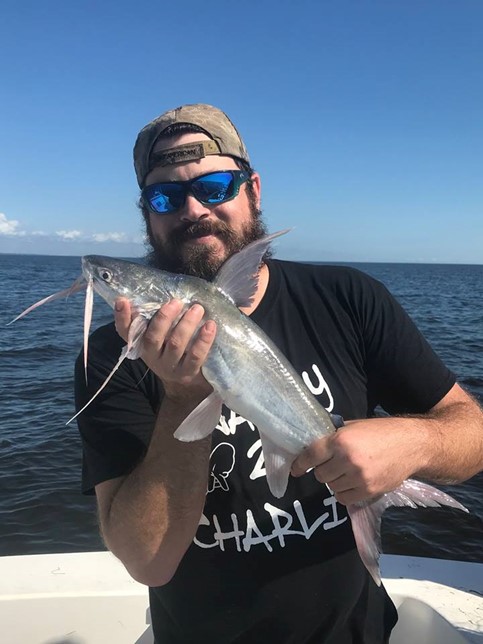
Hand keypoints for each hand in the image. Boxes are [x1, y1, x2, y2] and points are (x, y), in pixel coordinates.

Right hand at [114, 298, 215, 400]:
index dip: (122, 317)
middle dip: (164, 318)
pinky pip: (195, 356)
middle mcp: (152, 356)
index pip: (125, 331)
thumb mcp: (159, 335)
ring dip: (186, 325)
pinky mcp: (188, 372)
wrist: (186, 381)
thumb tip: (139, 295)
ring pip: (176, 344)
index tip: (122, 300)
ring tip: (197, 308)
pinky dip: (204, 340)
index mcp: (141, 344)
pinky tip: (210, 326)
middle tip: (176, 301)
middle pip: (153, 337)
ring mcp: (170, 366)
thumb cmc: (172, 348)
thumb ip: (152, 317)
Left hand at [291, 418, 426, 504]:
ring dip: (334, 481)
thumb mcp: (354, 426)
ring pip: (331, 487)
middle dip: (323, 469)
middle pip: (320, 474)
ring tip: (346, 471)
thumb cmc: (381, 431)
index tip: (295, 469)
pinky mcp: (369, 491)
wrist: (412, 445)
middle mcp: (347, 460)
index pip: (311, 456)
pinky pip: (344, 498)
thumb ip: (334, 436)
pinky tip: (352, 482)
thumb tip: (313, 446)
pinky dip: (344, 492)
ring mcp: (359, 478)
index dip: (300, 464)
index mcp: (341, 440)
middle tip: (333, 463)